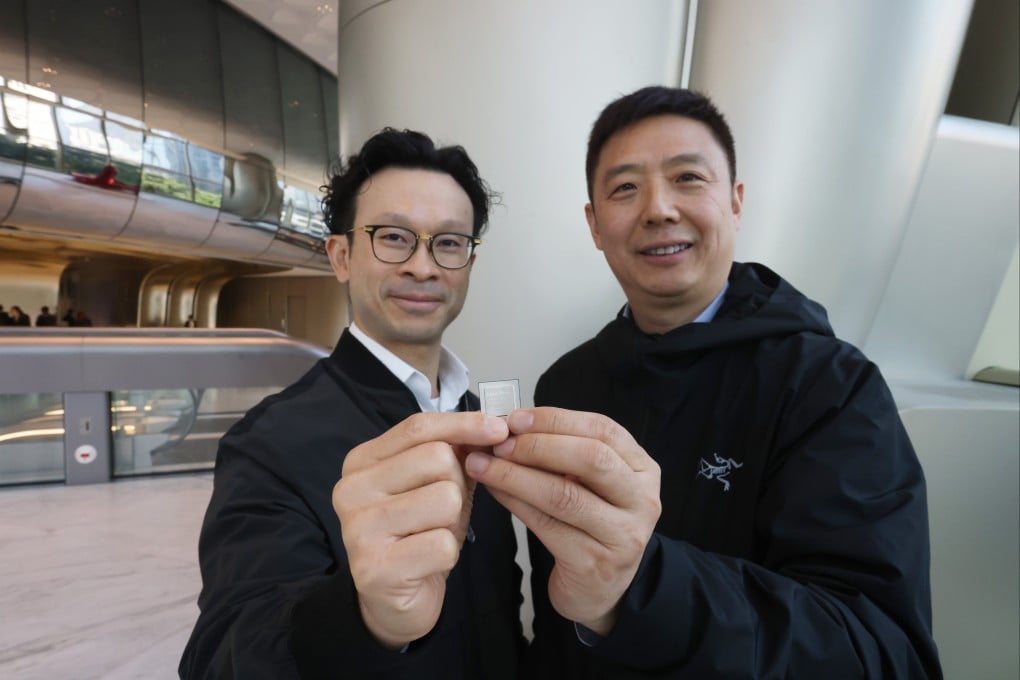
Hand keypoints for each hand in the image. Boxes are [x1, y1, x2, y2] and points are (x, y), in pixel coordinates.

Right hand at [333, 411, 508, 647]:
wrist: (395, 601)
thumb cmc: (418, 534)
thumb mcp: (435, 485)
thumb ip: (454, 453)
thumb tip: (492, 428)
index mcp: (361, 462)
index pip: (418, 427)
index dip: (463, 424)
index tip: (500, 429)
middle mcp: (351, 489)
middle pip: (437, 458)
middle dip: (457, 484)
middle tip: (442, 512)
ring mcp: (358, 529)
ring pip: (445, 499)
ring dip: (453, 521)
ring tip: (433, 535)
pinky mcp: (375, 567)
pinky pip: (443, 543)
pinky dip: (448, 553)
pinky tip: (428, 562)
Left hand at [465, 407, 660, 635]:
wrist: (601, 588)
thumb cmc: (590, 524)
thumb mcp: (591, 483)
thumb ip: (563, 453)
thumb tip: (508, 425)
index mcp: (642, 469)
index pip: (602, 430)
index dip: (556, 420)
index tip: (515, 418)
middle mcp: (641, 500)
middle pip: (591, 459)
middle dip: (538, 445)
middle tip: (500, 443)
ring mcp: (621, 535)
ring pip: (564, 495)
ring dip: (516, 475)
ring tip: (483, 464)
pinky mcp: (593, 563)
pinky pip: (547, 526)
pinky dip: (515, 503)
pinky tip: (493, 490)